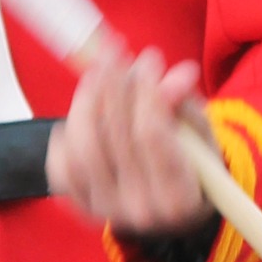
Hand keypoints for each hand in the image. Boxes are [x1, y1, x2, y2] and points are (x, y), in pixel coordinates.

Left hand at [47, 44, 207, 236]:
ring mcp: (108, 210)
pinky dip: (64, 136)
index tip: (150, 58)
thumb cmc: (191, 163)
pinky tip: (79, 114)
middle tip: (115, 51)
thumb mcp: (201, 136)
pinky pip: (61, 167)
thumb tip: (179, 75)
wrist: (169, 207)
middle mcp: (142, 210)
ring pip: (83, 146)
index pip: (151, 133)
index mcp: (179, 196)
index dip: (146, 90)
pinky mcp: (82, 207)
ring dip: (86, 101)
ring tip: (97, 73)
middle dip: (114, 83)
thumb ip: (187, 106)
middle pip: (114, 134)